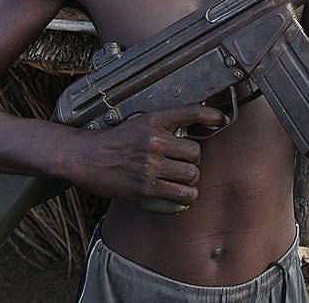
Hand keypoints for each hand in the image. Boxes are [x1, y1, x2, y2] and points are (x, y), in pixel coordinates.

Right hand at [62, 104, 227, 206]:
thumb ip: (163, 127)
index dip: (210, 115)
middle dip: (192, 160)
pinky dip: (186, 196)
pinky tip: (180, 193)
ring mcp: (150, 165)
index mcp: (152, 120)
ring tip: (181, 179)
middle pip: (195, 152)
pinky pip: (181, 194)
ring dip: (190, 179)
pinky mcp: (146, 187)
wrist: (85, 158)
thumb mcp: (138, 123)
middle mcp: (154, 140)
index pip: (189, 112)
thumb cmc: (113, 141)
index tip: (222, 119)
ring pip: (191, 174)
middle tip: (181, 163)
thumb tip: (191, 132)